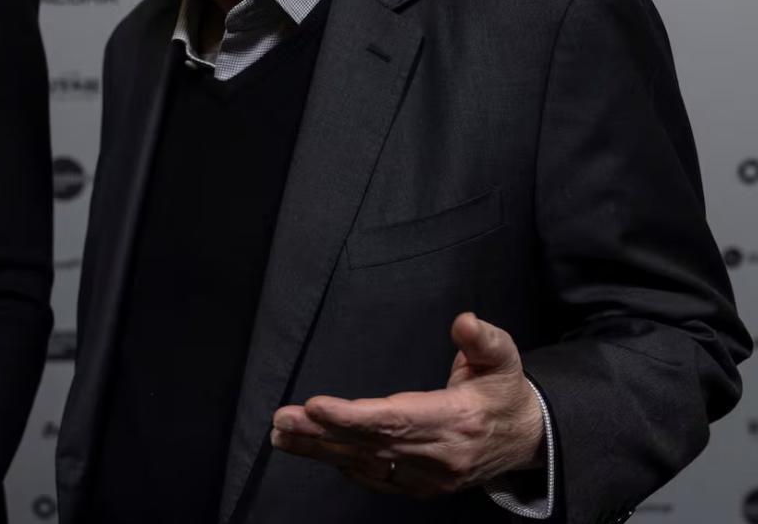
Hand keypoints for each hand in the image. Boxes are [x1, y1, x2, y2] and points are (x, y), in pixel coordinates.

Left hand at [269, 312, 544, 498]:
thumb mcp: (505, 359)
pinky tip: (315, 451)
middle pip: (371, 445)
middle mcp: (441, 455)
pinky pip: (376, 480)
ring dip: (321, 451)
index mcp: (458, 421)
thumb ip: (484, 340)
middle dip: (322, 433)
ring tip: (282, 436)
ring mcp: (430, 478)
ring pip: (367, 465)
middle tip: (281, 421)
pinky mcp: (422, 488)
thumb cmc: (505, 392)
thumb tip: (464, 321)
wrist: (528, 440)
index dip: (352, 416)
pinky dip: (344, 466)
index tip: (315, 405)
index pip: (396, 420)